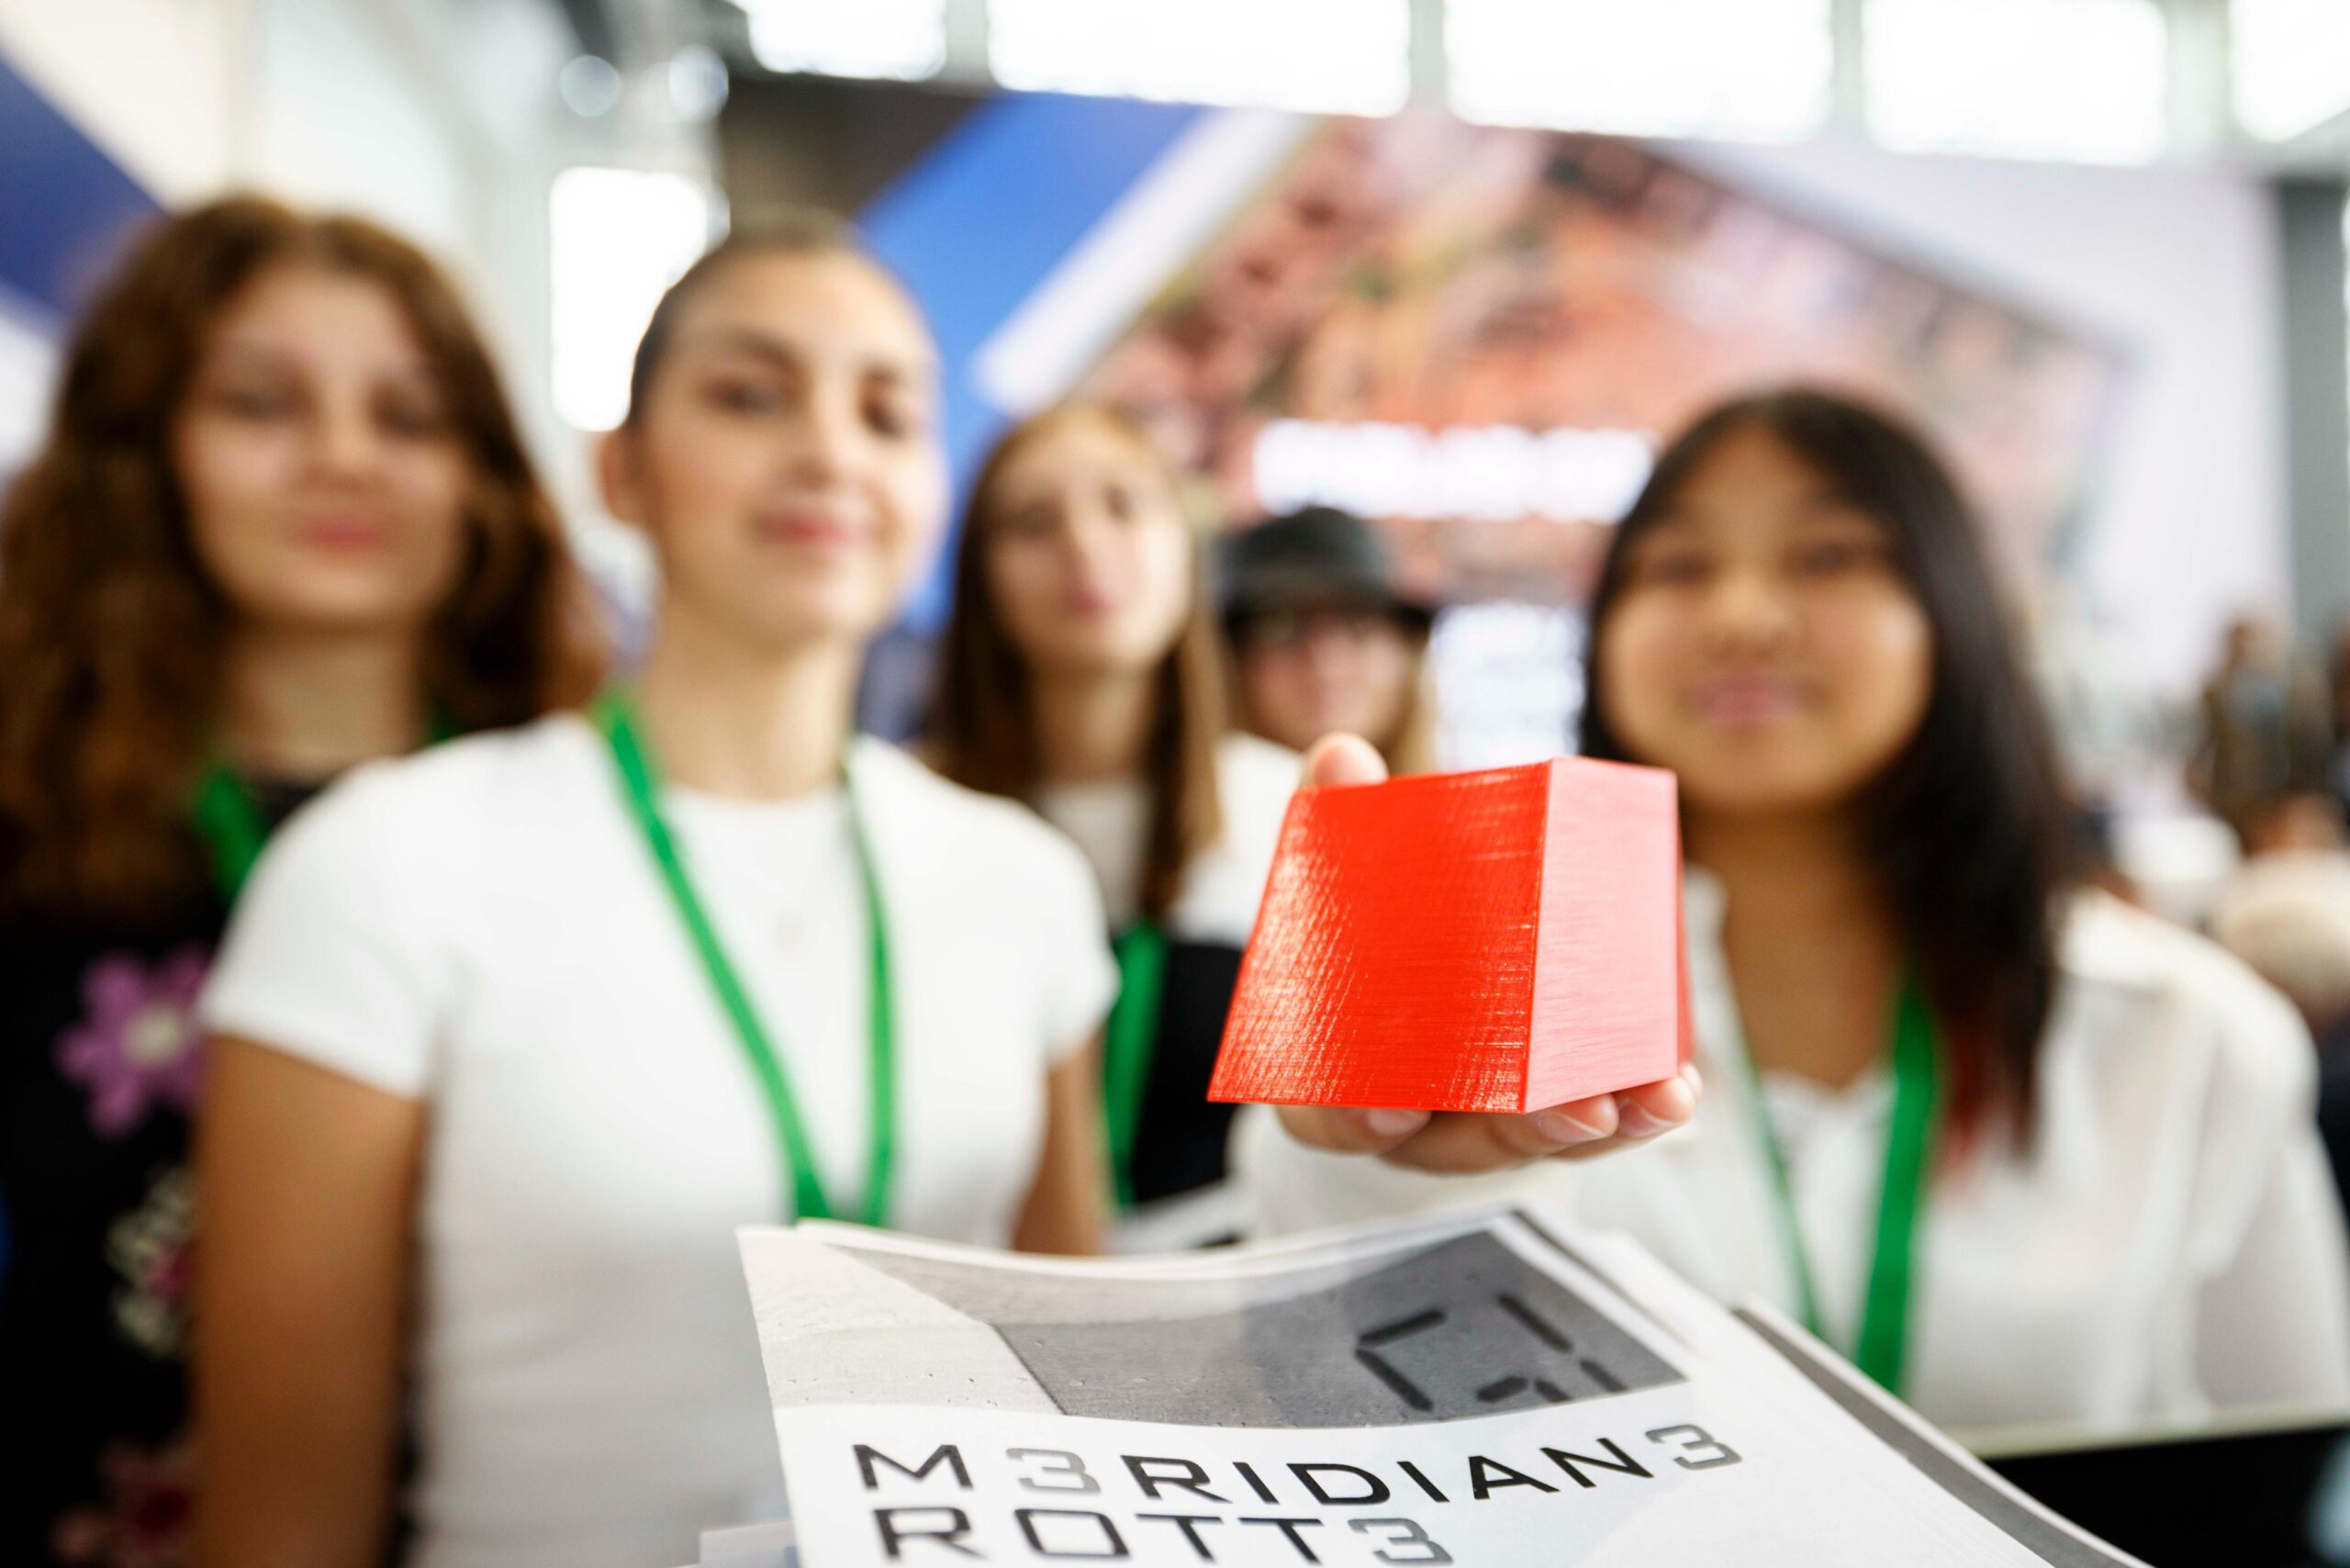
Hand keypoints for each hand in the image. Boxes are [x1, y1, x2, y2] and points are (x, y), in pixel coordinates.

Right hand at [1271, 733, 1702, 1174]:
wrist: (1402, 975)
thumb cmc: (1364, 932)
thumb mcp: (1340, 879)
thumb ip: (1336, 822)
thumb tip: (1339, 750)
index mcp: (1328, 1075)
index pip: (1328, 1116)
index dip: (1354, 1118)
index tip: (1394, 1108)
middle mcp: (1403, 1120)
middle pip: (1455, 1142)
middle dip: (1521, 1128)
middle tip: (1574, 1106)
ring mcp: (1475, 1127)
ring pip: (1533, 1143)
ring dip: (1602, 1124)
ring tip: (1657, 1096)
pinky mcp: (1542, 1116)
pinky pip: (1589, 1124)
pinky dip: (1635, 1110)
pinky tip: (1677, 1088)